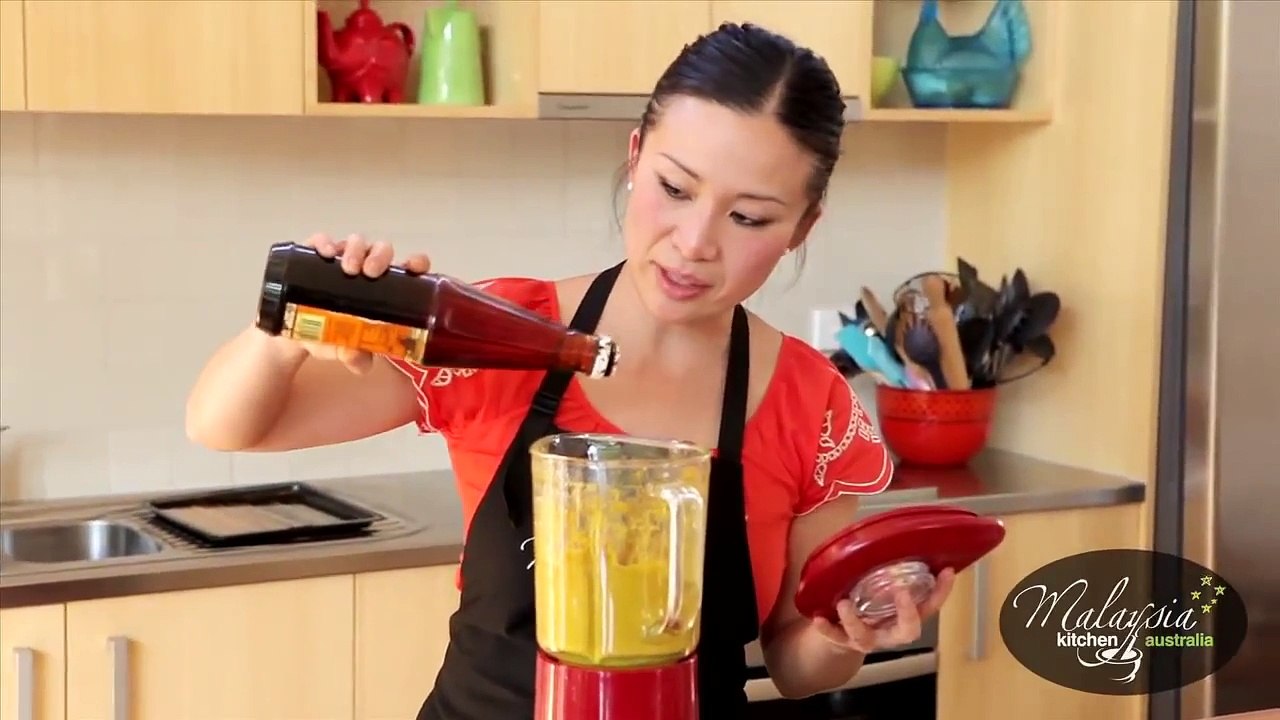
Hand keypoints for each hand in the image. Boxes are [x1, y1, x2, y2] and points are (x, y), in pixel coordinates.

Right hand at [282, 233, 430, 373]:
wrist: (292, 333)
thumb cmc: (328, 335)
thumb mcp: (342, 348)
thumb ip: (355, 357)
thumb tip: (361, 364)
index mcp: (383, 287)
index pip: (408, 268)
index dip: (416, 263)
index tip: (415, 267)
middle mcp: (365, 267)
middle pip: (381, 250)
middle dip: (380, 256)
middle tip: (371, 273)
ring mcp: (340, 258)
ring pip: (356, 242)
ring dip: (356, 250)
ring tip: (348, 269)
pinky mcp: (315, 255)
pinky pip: (322, 240)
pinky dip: (325, 243)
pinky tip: (325, 253)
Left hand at [810, 567, 955, 653]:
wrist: (841, 633)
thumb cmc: (869, 601)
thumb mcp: (882, 580)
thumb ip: (891, 561)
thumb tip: (896, 524)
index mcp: (905, 615)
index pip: (931, 605)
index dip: (941, 591)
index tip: (945, 571)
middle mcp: (890, 630)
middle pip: (908, 630)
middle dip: (908, 614)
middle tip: (903, 593)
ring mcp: (867, 638)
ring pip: (865, 637)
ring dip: (855, 620)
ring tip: (843, 603)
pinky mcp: (843, 641)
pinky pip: (835, 638)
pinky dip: (827, 629)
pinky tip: (818, 618)